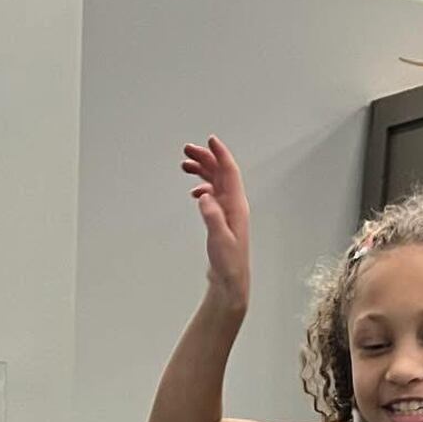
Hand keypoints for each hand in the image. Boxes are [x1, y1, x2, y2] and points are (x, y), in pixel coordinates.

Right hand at [182, 136, 249, 308]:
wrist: (231, 281)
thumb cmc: (229, 263)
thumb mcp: (219, 239)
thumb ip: (212, 217)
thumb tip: (204, 197)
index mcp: (236, 206)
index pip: (229, 172)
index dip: (220, 155)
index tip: (211, 140)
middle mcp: (233, 205)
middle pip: (220, 173)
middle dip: (205, 158)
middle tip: (188, 150)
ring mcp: (228, 212)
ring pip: (215, 182)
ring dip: (202, 171)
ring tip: (186, 164)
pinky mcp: (222, 220)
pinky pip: (212, 196)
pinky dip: (202, 188)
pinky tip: (195, 192)